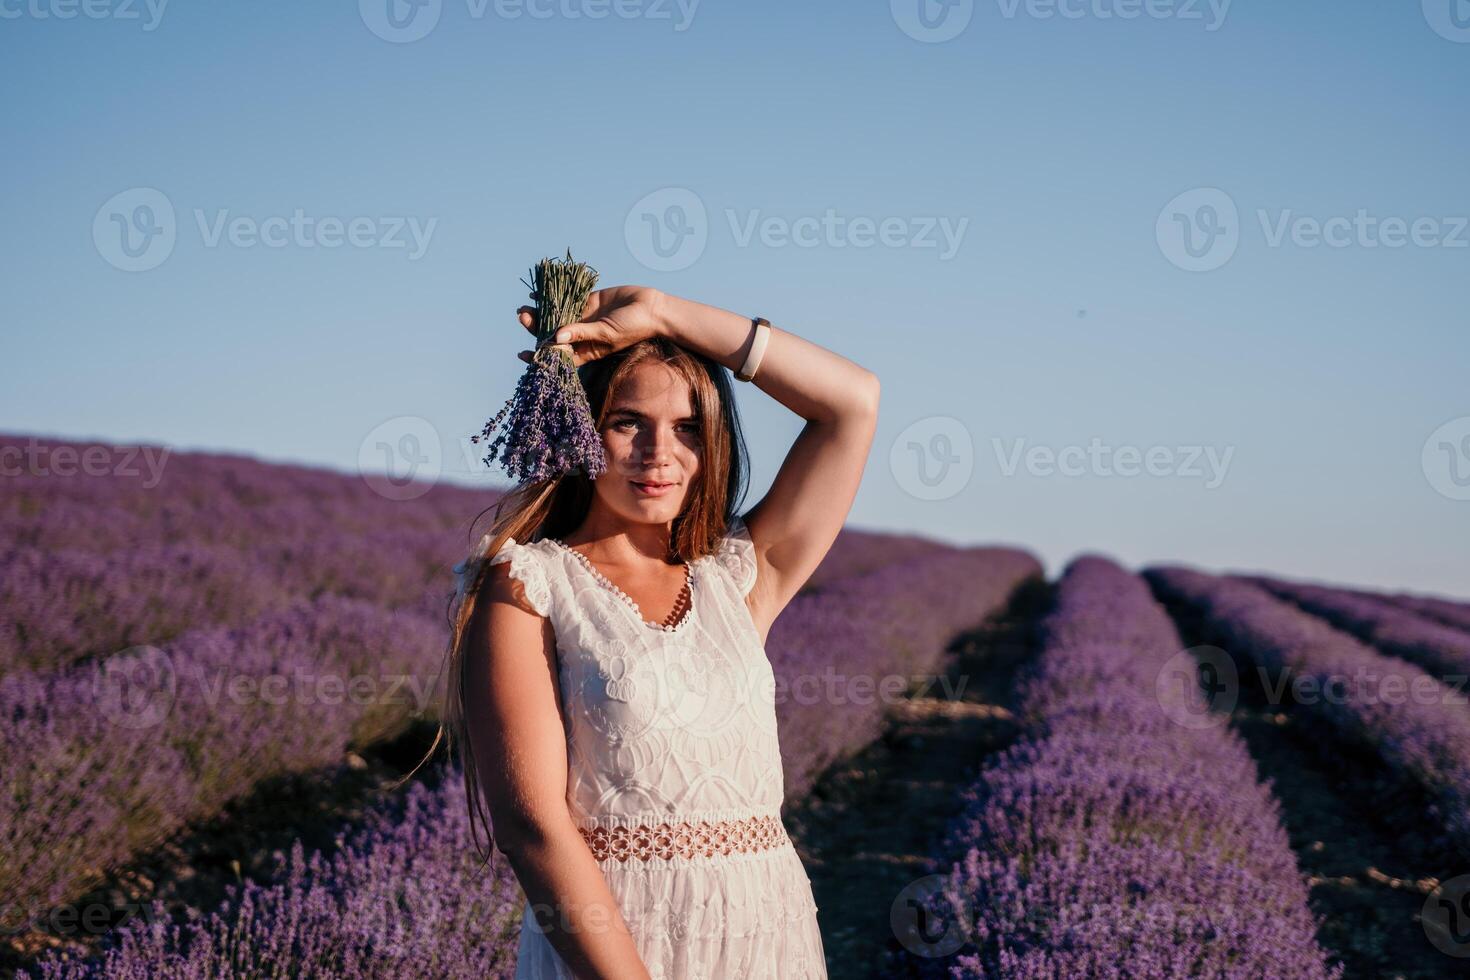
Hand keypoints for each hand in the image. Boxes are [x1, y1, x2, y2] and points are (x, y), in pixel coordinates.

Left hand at [516, 286, 665, 368]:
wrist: (651, 308)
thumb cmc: (633, 328)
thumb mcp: (607, 334)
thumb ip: (582, 333)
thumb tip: (556, 336)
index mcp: (586, 350)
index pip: (558, 355)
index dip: (540, 356)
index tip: (523, 355)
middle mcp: (581, 335)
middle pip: (552, 333)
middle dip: (536, 327)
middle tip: (522, 317)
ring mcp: (583, 318)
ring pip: (556, 316)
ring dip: (541, 312)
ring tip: (524, 308)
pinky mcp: (587, 301)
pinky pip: (566, 300)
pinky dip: (553, 297)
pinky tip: (538, 294)